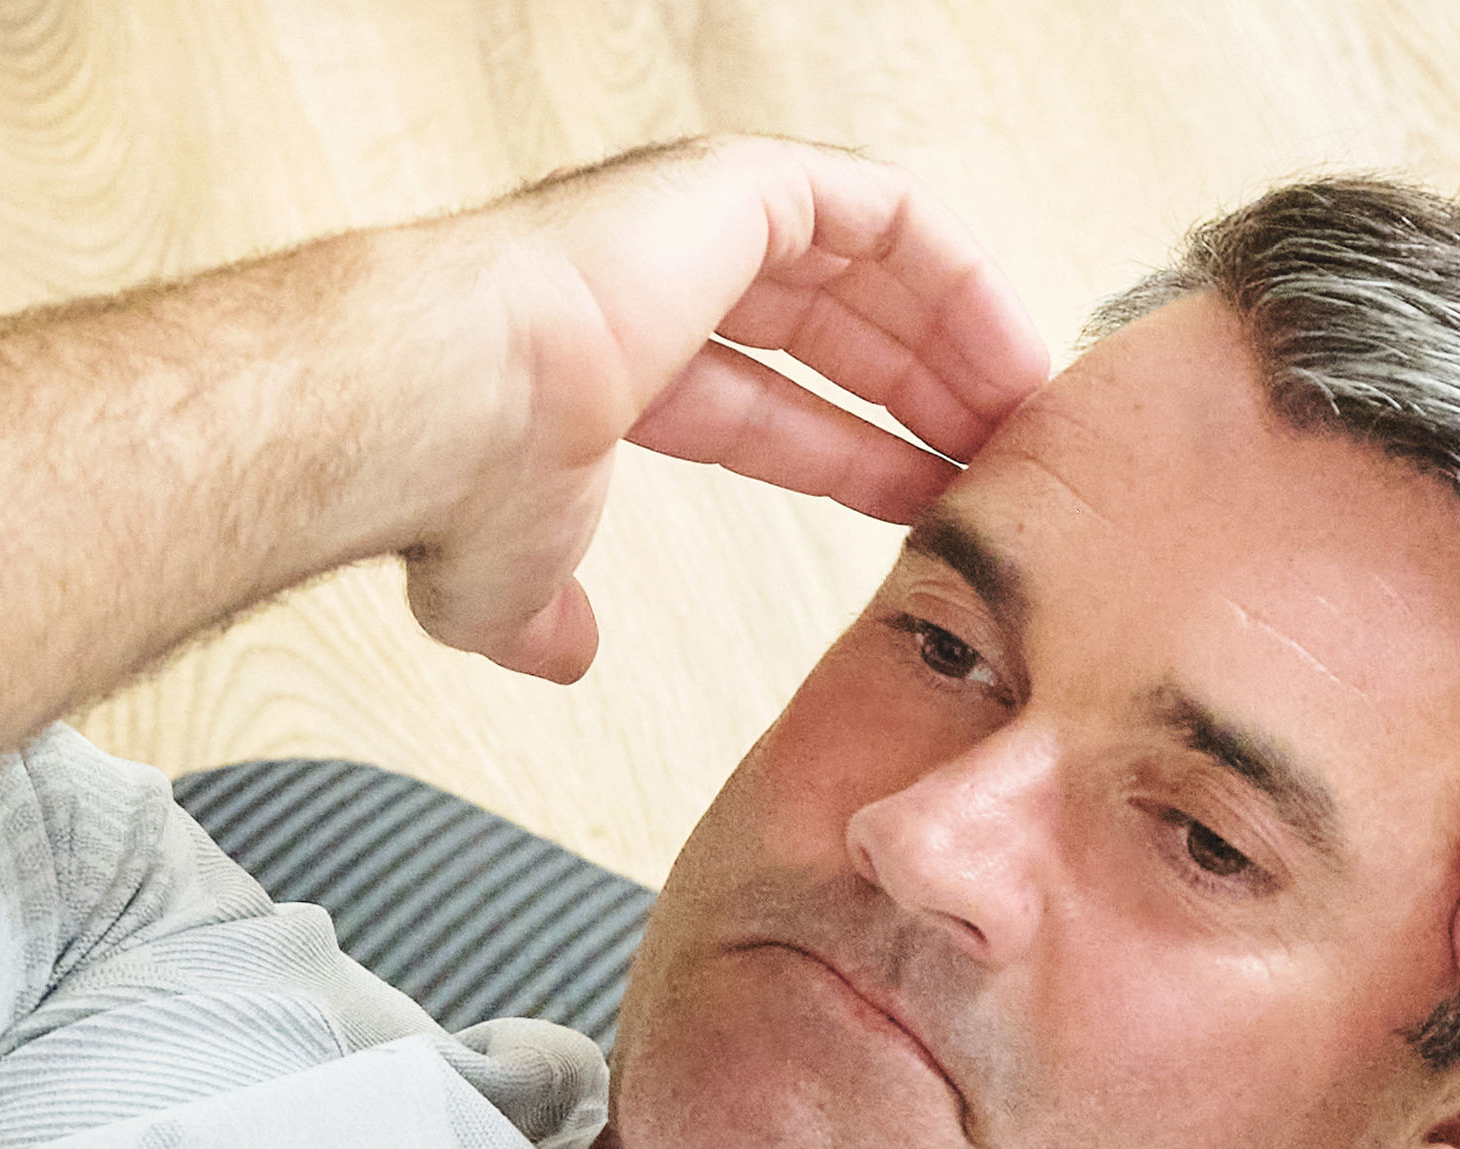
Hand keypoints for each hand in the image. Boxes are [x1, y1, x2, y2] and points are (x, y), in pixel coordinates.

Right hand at [402, 139, 1060, 686]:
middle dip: (922, 398)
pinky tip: (1001, 350)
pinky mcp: (744, 185)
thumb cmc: (454, 485)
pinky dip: (957, 273)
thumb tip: (565, 652)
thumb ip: (546, 610)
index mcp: (606, 358)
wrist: (439, 406)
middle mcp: (656, 274)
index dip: (852, 457)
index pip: (761, 402)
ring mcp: (699, 221)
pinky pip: (888, 212)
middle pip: (830, 330)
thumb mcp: (510, 581)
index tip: (925, 508)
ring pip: (870, 266)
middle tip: (996, 465)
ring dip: (953, 339)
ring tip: (1020, 417)